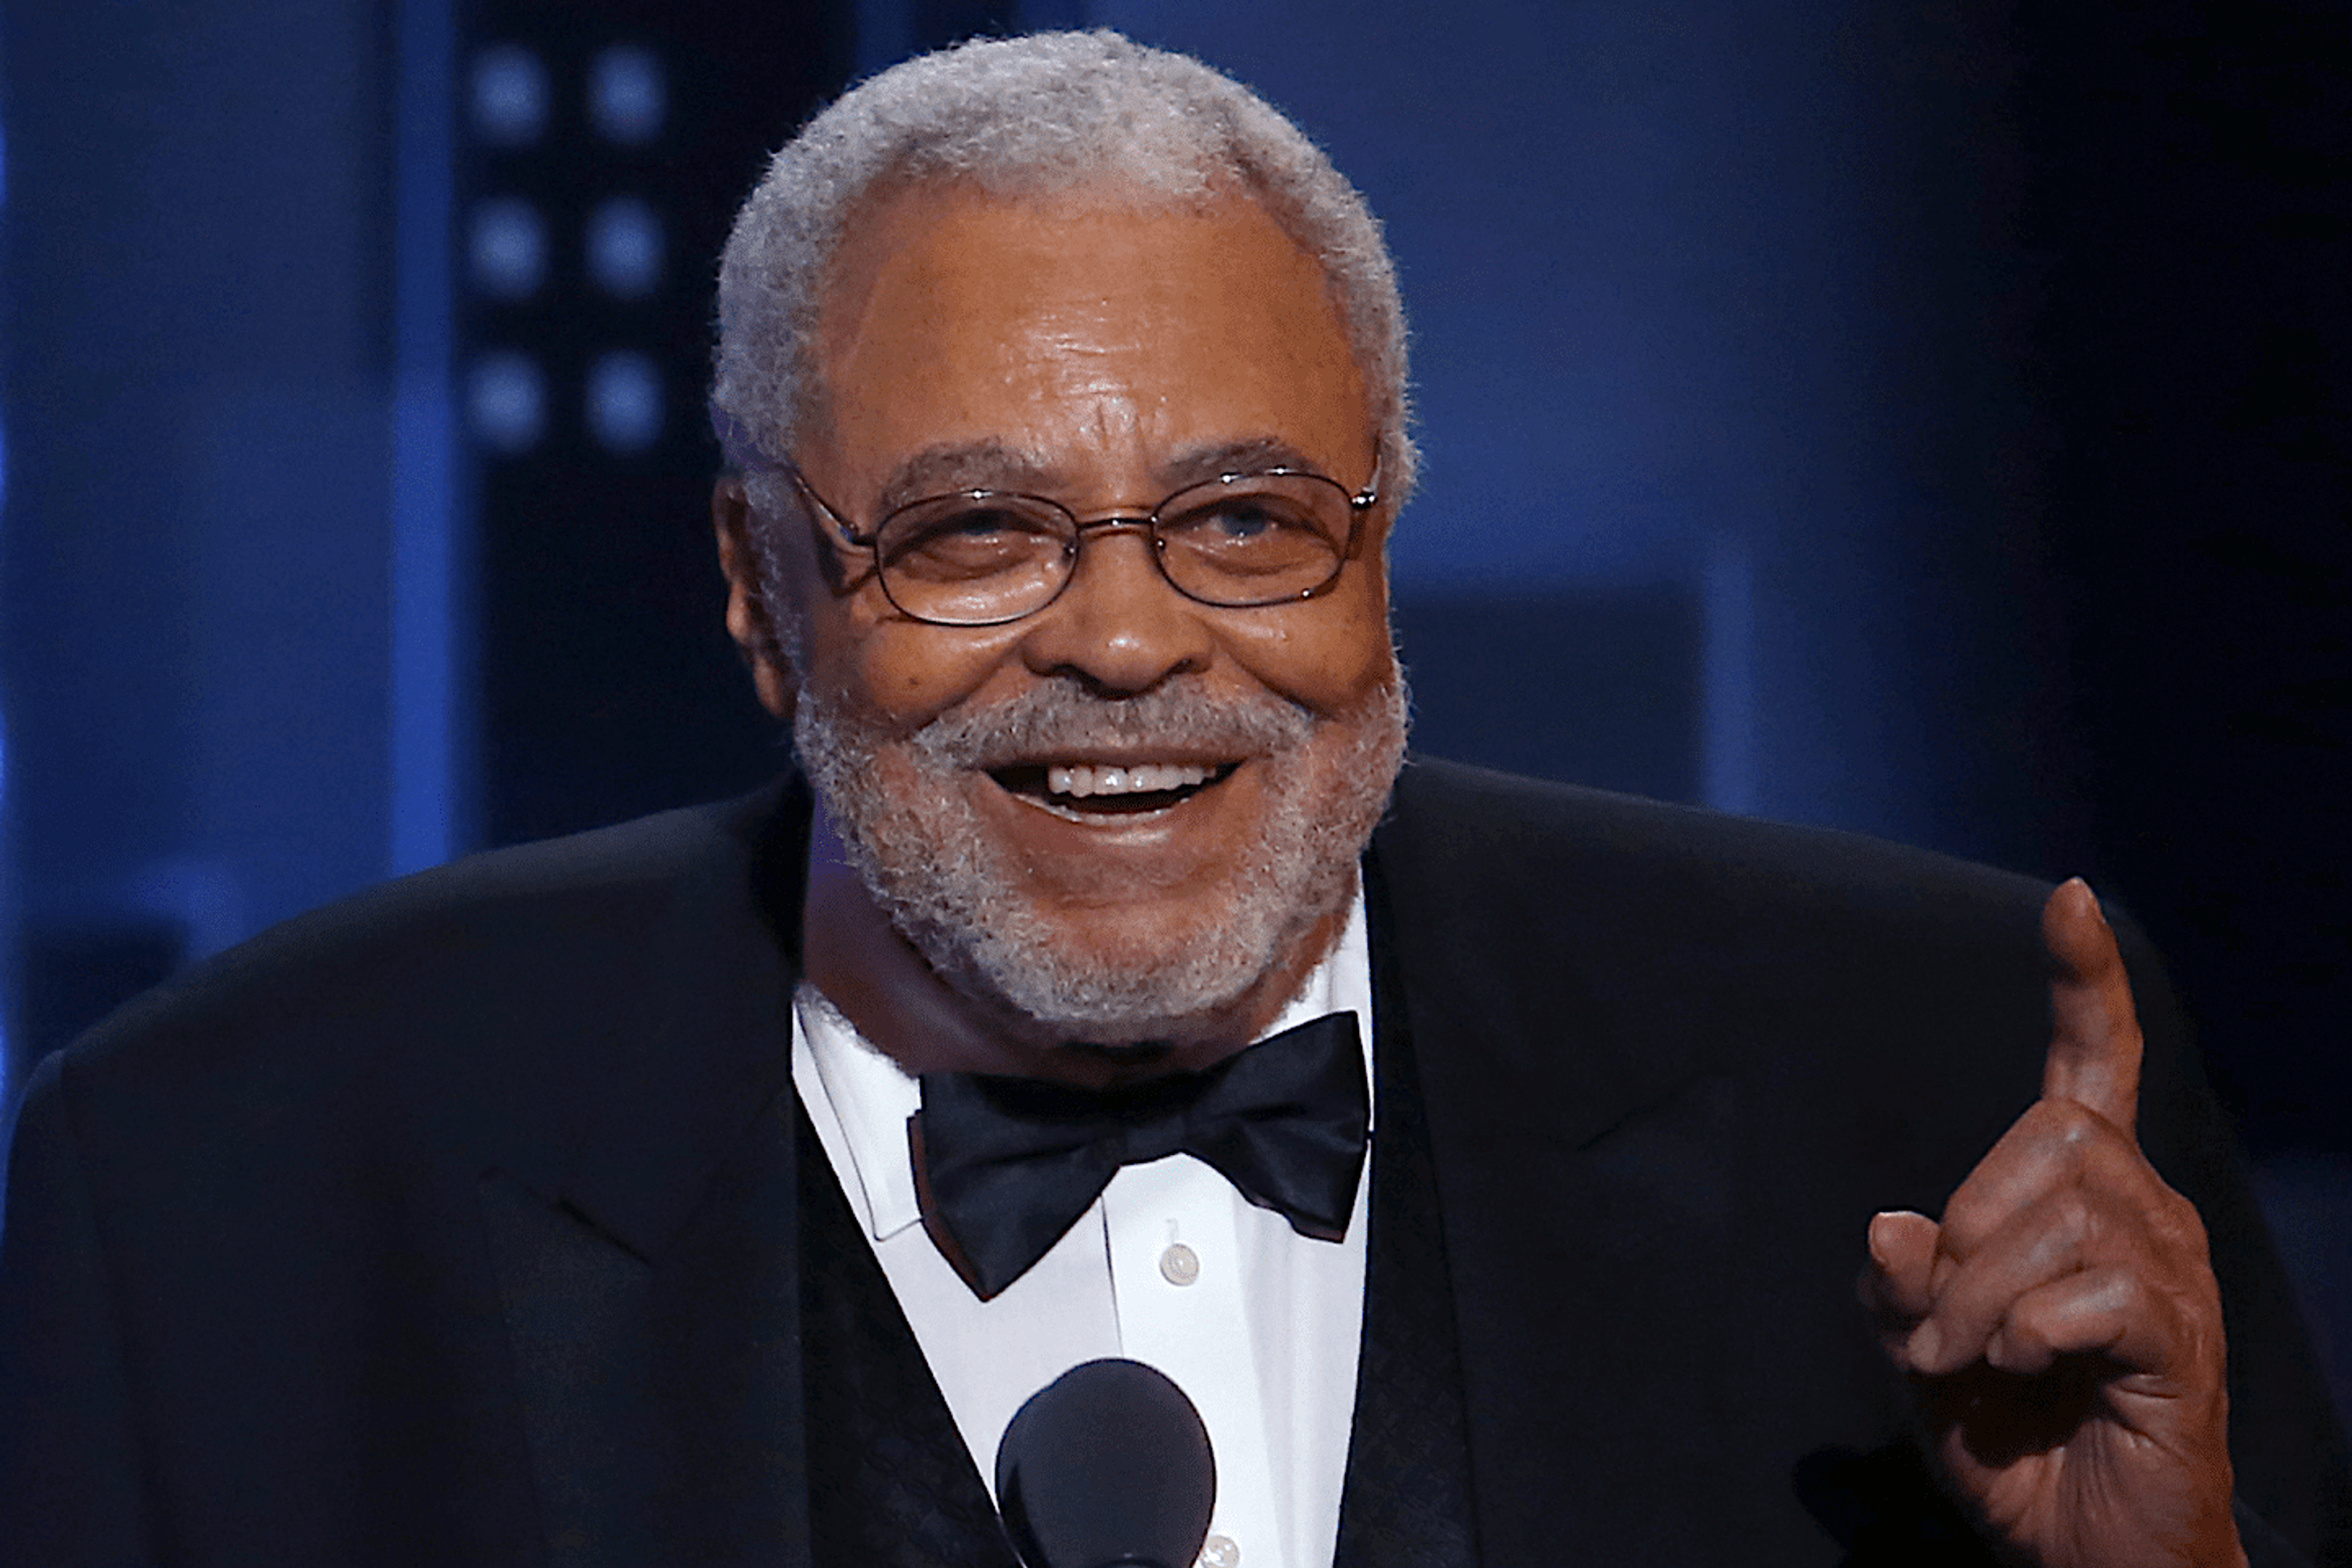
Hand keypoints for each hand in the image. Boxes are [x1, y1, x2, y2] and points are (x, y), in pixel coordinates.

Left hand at [1859, 879, 2244, 1567]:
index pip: (2093, 1065)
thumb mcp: (1918, 1354)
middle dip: (1968, 1231)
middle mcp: (2147, 1211)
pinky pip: (2093, 1293)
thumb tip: (1890, 1225)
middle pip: (2052, 1135)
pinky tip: (2025, 1374)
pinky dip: (2026, 1335)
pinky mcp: (2183, 1341)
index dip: (2082, 984)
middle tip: (1940, 1330)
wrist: (2082, 1553)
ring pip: (2062, 1216)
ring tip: (1973, 1365)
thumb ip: (1897, 1288)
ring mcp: (2175, 1272)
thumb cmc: (2010, 1442)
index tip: (2067, 898)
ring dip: (1980, 1299)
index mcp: (2082, 1197)